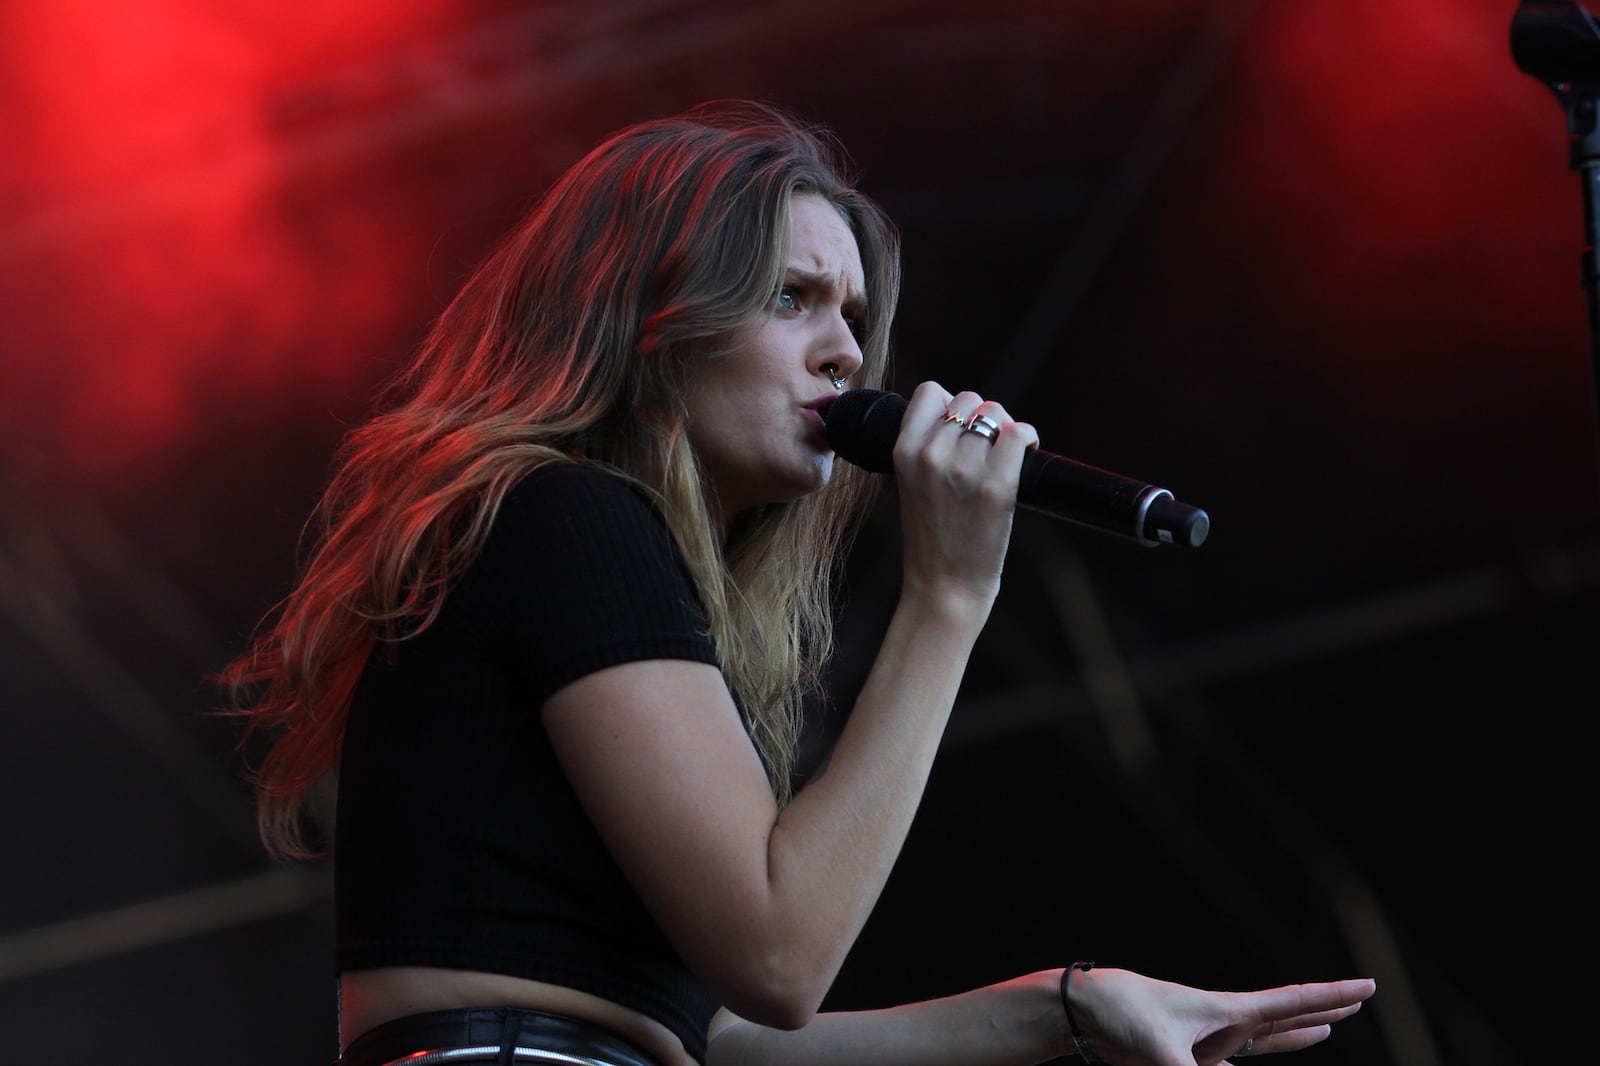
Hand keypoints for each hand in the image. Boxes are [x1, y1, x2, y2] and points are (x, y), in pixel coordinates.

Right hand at [891, 381, 1038, 612]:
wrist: (944, 587)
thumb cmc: (932, 539)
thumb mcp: (912, 485)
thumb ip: (928, 448)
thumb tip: (965, 416)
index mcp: (903, 451)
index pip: (930, 392)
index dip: (949, 405)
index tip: (960, 429)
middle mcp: (931, 454)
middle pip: (969, 399)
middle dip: (982, 419)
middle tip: (988, 449)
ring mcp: (965, 468)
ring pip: (994, 413)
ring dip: (1005, 429)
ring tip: (1007, 454)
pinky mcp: (997, 485)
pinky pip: (1018, 435)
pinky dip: (1026, 439)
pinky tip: (1026, 455)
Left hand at [1065, 966, 1375, 1065]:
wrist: (1080, 1008)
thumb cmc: (1121, 1015)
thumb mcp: (1162, 1052)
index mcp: (1224, 1010)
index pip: (1290, 1002)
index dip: (1332, 997)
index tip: (1368, 985)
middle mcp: (1220, 1021)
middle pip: (1285, 1017)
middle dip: (1322, 1011)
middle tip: (1358, 1001)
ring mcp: (1203, 1038)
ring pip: (1262, 1040)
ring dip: (1294, 1036)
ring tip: (1323, 1031)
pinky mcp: (1181, 1055)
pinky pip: (1223, 1064)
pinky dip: (1240, 1065)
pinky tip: (1241, 1064)